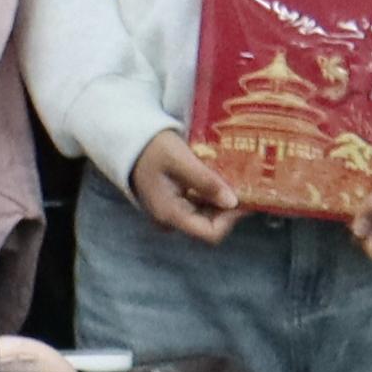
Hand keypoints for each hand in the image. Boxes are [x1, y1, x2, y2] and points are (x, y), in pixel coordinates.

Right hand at [125, 133, 244, 244]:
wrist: (127, 138)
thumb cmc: (152, 147)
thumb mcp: (180, 159)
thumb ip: (205, 181)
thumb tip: (233, 202)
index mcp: (171, 214)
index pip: (210, 233)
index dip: (231, 218)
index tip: (244, 197)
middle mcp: (170, 220)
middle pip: (209, 225)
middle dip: (228, 208)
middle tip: (241, 185)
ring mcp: (170, 213)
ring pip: (205, 216)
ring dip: (220, 200)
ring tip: (230, 179)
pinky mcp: (171, 203)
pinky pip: (197, 206)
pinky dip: (209, 195)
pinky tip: (215, 178)